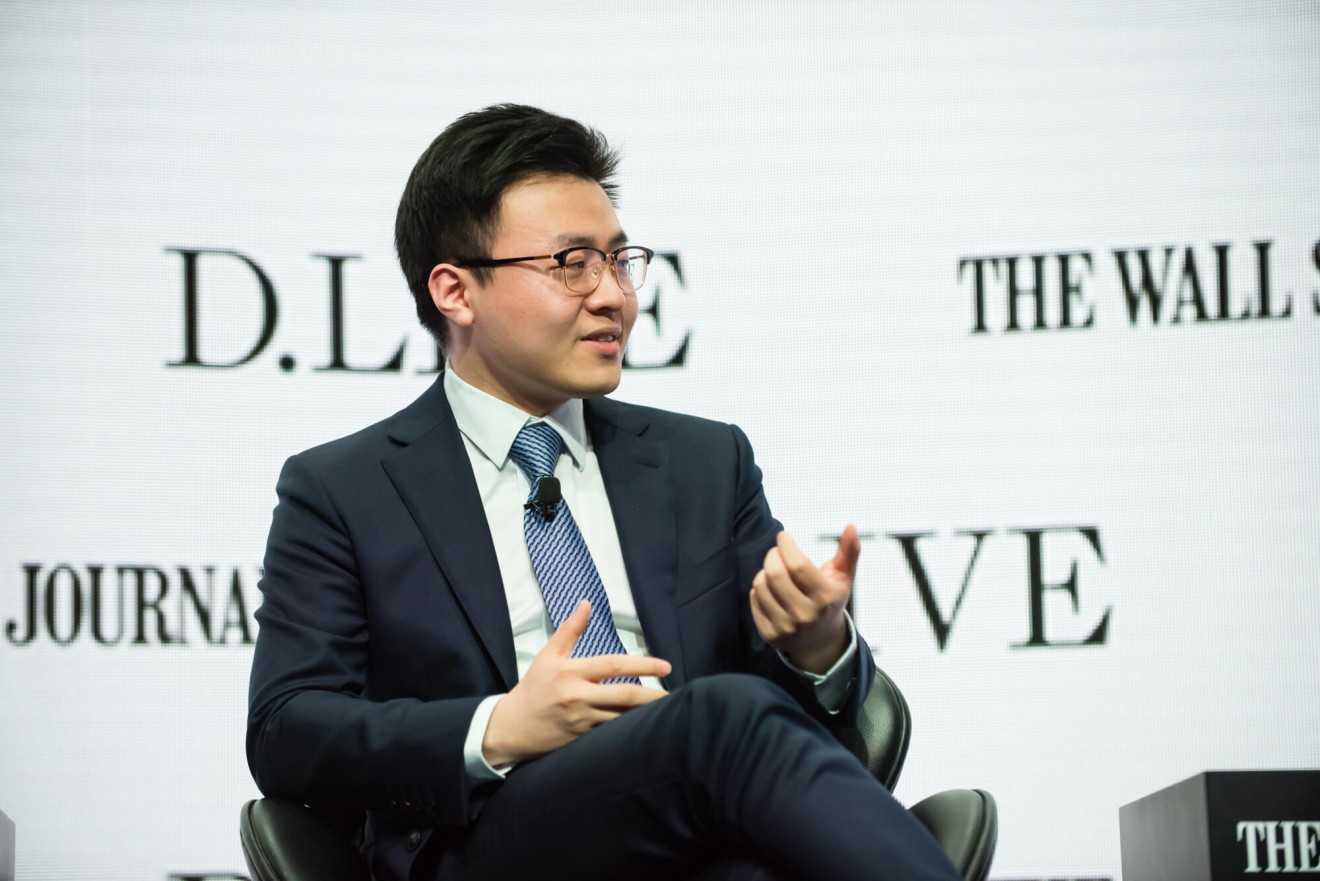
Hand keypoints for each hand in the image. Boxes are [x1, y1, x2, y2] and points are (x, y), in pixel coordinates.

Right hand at [482, 600, 670, 765]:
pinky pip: (612, 734)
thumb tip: (586, 603)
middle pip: (625, 695)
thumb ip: (570, 630)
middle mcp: (579, 697)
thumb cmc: (532, 689)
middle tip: (673, 693)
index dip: (642, 664)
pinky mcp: (582, 741)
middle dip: (653, 695)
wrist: (511, 728)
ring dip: (646, 714)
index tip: (665, 666)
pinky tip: (647, 728)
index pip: (613, 665)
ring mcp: (582, 721)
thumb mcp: (548, 656)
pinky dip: (630, 730)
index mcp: (571, 673)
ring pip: (622, 718)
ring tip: (667, 710)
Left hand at [749, 525, 859, 673]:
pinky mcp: (769, 635)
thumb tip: (851, 526)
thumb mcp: (843, 577)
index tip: (783, 537)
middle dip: (773, 555)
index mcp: (824, 598)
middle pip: (775, 574)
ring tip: (775, 571)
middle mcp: (805, 615)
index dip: (786, 546)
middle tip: (777, 552)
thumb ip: (849, 552)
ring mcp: (786, 627)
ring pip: (760, 585)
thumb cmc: (830, 600)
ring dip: (764, 571)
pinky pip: (754, 600)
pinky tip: (770, 589)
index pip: (797, 566)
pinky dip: (759, 589)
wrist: (820, 641)